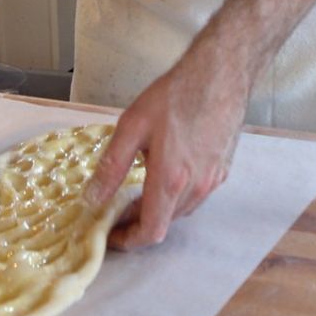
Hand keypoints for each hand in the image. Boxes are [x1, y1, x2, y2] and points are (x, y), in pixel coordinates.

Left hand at [83, 41, 250, 249]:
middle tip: (115, 210)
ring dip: (158, 209)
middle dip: (138, 223)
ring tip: (136, 192)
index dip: (128, 241)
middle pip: (165, 222)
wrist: (221, 74)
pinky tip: (164, 175)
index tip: (111, 236)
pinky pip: (196, 195)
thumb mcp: (132, 126)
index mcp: (171, 179)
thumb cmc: (175, 95)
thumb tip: (93, 199)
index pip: (151, 231)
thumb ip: (111, 167)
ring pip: (181, 211)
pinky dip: (175, 196)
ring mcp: (213, 180)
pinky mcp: (223, 169)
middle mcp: (196, 187)